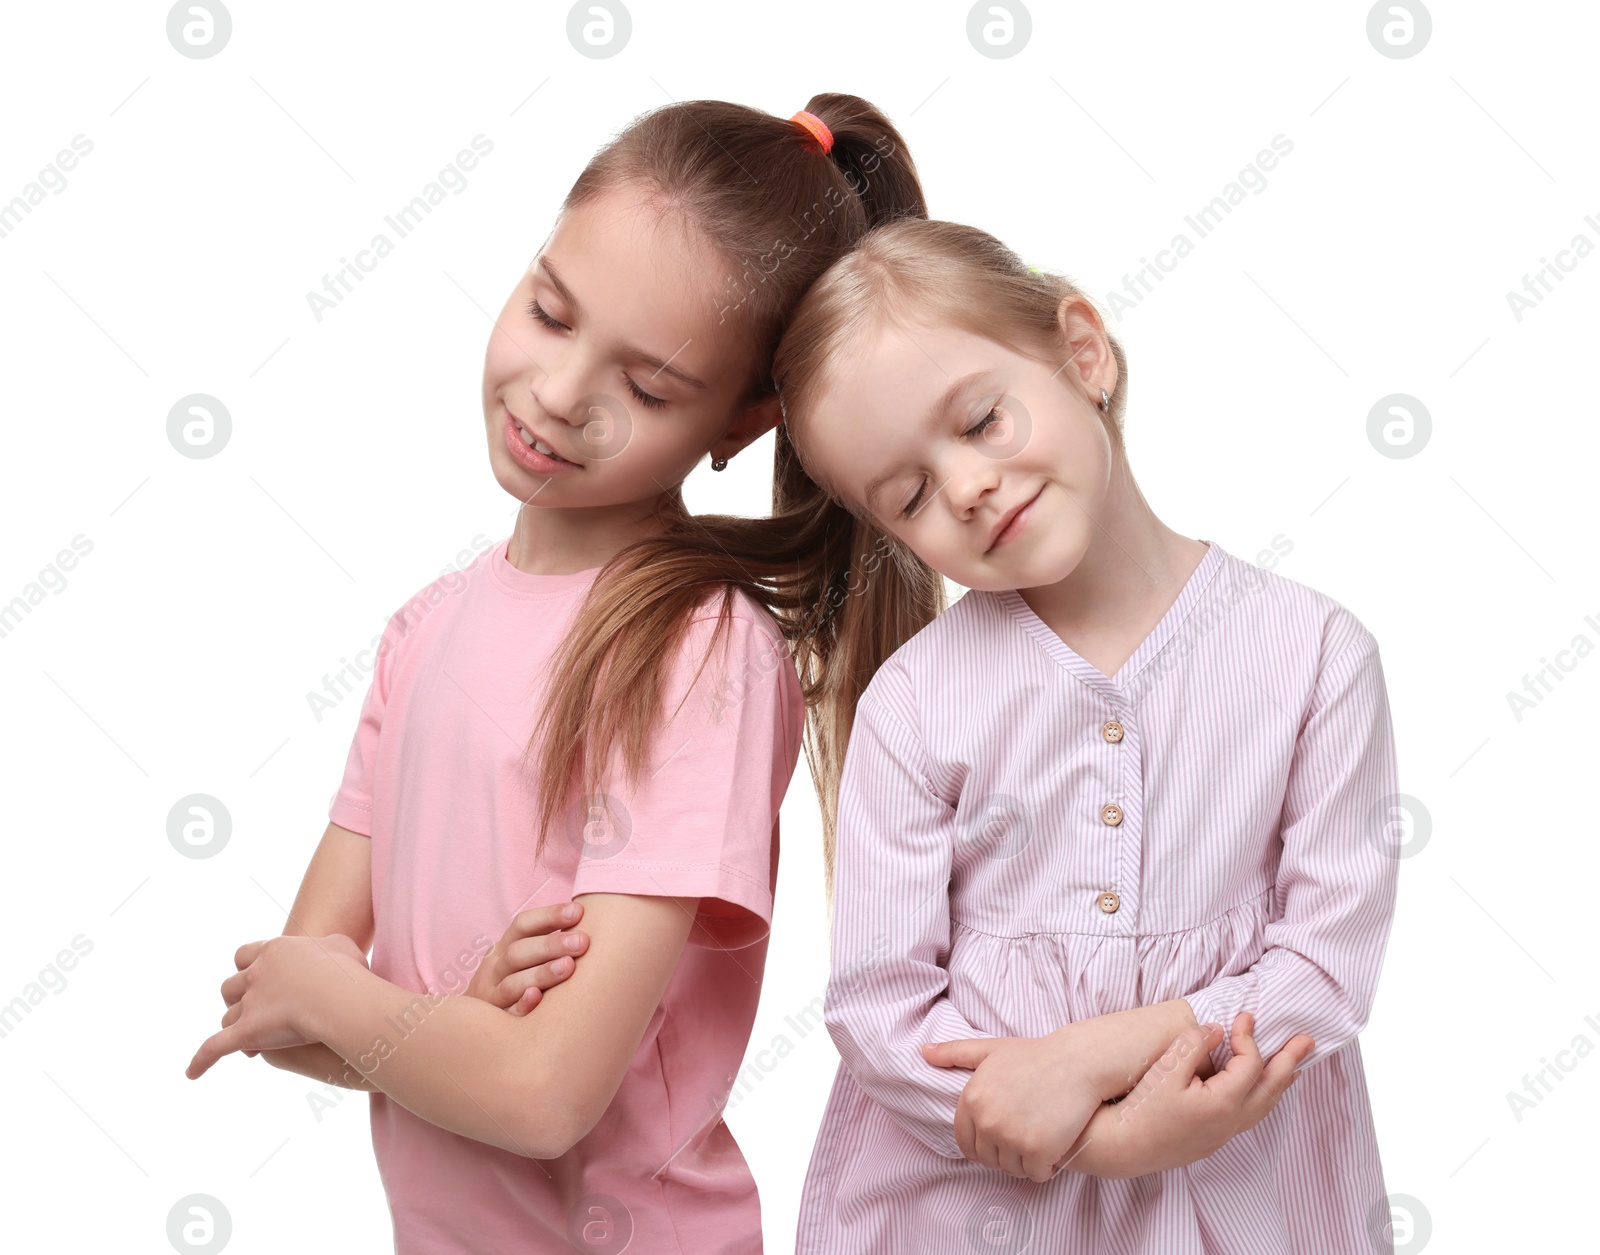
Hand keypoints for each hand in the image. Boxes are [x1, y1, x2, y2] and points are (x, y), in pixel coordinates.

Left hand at [188, 934, 367, 1079]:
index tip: (259, 974)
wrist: (338, 996)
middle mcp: (256, 974)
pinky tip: (192, 1073)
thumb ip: (330, 947)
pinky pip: (216, 1048)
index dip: (248, 966)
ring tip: (244, 1037)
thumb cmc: (346, 971)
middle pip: (231, 985)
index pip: (245, 954)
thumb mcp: (342, 947)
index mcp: (274, 950)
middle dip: (237, 997)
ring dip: (232, 1024)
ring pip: (227, 1015)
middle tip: (251, 1008)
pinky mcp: (246, 1033)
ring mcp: (249, 1003)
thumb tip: (330, 952)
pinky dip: (202, 1061)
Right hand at [466, 902, 589, 1015]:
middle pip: (518, 953)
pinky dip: (521, 1006)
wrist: (471, 1025)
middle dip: (551, 945)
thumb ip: (547, 942)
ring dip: (541, 974)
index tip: (579, 912)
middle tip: (582, 941)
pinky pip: (508, 1015)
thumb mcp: (521, 958)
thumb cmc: (516, 981)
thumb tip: (585, 914)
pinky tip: (537, 998)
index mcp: (503, 948)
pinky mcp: (496, 1024)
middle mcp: (494, 970)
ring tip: (568, 966)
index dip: (549, 916)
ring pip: (512, 984)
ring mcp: (491, 997)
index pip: (522, 925)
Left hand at [923, 1033, 1105, 1181]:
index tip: (999, 1138)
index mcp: (972, 1099)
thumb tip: (924, 1051)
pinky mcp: (1037, 1151)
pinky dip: (1044, 1167)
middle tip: (1024, 1136)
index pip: (965, 1141)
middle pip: (988, 1158)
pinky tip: (1053, 1150)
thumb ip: (955, 1053)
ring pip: (1012, 1168)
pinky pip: (1035, 1174)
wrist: (1077, 1063)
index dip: (982, 1144)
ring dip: (1024, 1161)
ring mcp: (1011, 1137)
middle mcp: (987, 1120)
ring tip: (1039, 1139)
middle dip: (1004, 1152)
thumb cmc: (1035, 1056)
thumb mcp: (991, 1049)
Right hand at [1060, 1012, 1313, 1178]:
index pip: (1250, 1063)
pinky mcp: (1215, 1139)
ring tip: (1295, 1067)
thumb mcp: (1164, 1070)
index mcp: (1222, 1102)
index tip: (1244, 1016)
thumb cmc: (1142, 1108)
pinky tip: (1261, 1091)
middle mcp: (1230, 1121)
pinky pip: (1252, 1115)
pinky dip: (1264, 1097)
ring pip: (1265, 1106)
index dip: (1249, 1036)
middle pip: (1270, 1088)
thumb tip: (1215, 1030)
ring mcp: (1224, 1133)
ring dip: (1281, 1082)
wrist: (1125, 1147)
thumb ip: (1192, 1045)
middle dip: (1290, 1061)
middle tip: (1307, 1041)